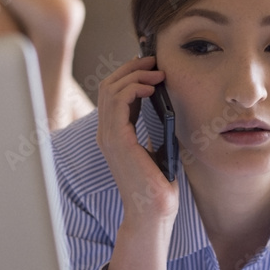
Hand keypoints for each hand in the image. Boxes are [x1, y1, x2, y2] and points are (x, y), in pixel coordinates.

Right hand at [96, 53, 178, 269]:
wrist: (154, 209)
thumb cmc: (159, 182)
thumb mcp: (157, 145)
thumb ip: (152, 124)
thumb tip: (163, 99)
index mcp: (114, 133)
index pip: (113, 92)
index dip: (130, 73)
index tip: (152, 65)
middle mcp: (106, 133)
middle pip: (108, 85)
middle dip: (130, 67)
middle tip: (153, 60)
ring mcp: (108, 137)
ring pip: (110, 89)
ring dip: (134, 74)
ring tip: (156, 72)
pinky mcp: (117, 141)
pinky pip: (118, 103)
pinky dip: (133, 88)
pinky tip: (151, 87)